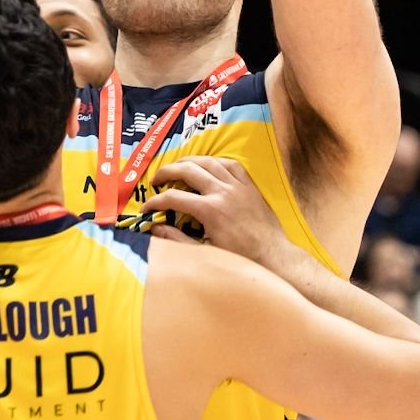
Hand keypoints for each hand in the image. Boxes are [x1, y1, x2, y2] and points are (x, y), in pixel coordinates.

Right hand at [146, 157, 287, 271]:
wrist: (272, 256)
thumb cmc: (240, 258)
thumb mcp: (205, 251)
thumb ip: (177, 239)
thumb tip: (156, 228)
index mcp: (209, 210)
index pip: (173, 198)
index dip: (155, 202)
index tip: (146, 208)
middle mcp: (222, 192)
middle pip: (188, 170)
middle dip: (167, 171)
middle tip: (156, 180)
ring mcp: (237, 186)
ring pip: (209, 161)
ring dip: (189, 161)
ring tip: (177, 168)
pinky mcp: (249, 186)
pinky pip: (231, 164)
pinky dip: (216, 161)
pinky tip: (207, 165)